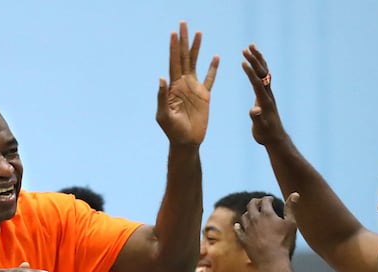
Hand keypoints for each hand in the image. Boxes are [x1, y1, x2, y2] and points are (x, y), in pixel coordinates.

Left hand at [156, 21, 219, 147]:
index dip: (173, 47)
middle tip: (183, 24)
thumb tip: (161, 78)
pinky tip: (215, 57)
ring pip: (195, 63)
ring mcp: (193, 89)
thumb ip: (162, 97)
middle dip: (183, 41)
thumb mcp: (164, 115)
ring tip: (198, 33)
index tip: (174, 33)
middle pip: (183, 58)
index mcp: (173, 87)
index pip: (173, 62)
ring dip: (196, 49)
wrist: (186, 141)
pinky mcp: (204, 96)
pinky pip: (210, 79)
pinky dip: (212, 68)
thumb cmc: (172, 131)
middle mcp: (182, 84)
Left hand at [234, 193, 298, 266]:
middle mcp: (254, 219)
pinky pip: (238, 231)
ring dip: (248, 213)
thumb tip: (294, 194)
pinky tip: (238, 225)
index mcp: (266, 214)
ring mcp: (247, 229)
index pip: (265, 200)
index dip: (268, 198)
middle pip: (251, 205)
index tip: (270, 199)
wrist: (272, 260)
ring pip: (244, 216)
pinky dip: (238, 227)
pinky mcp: (244, 240)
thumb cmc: (284, 242)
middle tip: (259, 202)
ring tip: (251, 213)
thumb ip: (291, 208)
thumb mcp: (291, 224)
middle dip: (255, 202)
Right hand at [242, 44, 288, 145]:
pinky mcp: (266, 95)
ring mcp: (268, 94)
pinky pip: (263, 77)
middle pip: (262, 73)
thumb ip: (256, 118)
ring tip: (252, 47)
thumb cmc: (266, 134)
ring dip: (258, 59)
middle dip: (254, 60)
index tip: (243, 62)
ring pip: (264, 72)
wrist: (275, 137)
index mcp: (264, 101)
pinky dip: (259, 67)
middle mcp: (268, 94)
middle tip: (246, 48)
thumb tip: (254, 110)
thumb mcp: (259, 128)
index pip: (256, 83)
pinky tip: (255, 62)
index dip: (250, 72)